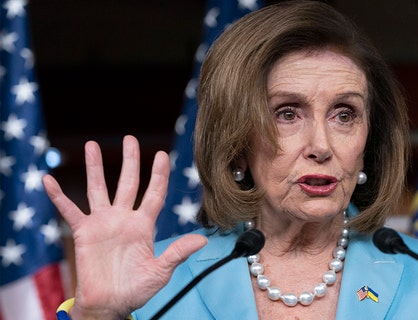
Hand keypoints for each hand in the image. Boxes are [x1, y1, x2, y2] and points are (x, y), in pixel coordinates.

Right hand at [43, 135, 206, 318]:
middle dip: (130, 160)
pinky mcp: (84, 232)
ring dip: (95, 167)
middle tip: (130, 139)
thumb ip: (177, 253)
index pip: (154, 194)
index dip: (159, 174)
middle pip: (128, 183)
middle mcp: (124, 218)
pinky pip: (68, 210)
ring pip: (98, 188)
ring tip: (91, 145)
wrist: (110, 304)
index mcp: (144, 225)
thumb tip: (201, 240)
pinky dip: (58, 196)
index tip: (163, 154)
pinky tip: (48, 180)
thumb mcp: (160, 271)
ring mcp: (103, 223)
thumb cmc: (136, 289)